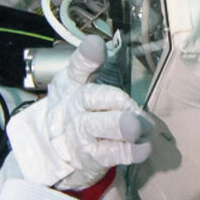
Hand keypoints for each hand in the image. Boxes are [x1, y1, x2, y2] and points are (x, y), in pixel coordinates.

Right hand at [6, 38, 152, 188]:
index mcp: (72, 83)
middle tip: (132, 101)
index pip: (77, 66)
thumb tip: (98, 43)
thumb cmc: (77, 107)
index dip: (87, 55)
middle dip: (113, 98)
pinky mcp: (93, 156)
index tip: (96, 45)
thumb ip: (92, 64)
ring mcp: (83, 133)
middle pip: (91, 98)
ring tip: (141, 127)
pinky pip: (110, 153)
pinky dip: (128, 151)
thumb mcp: (77, 82)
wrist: (55, 148)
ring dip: (121, 127)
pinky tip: (144, 148)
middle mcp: (75, 107)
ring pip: (100, 128)